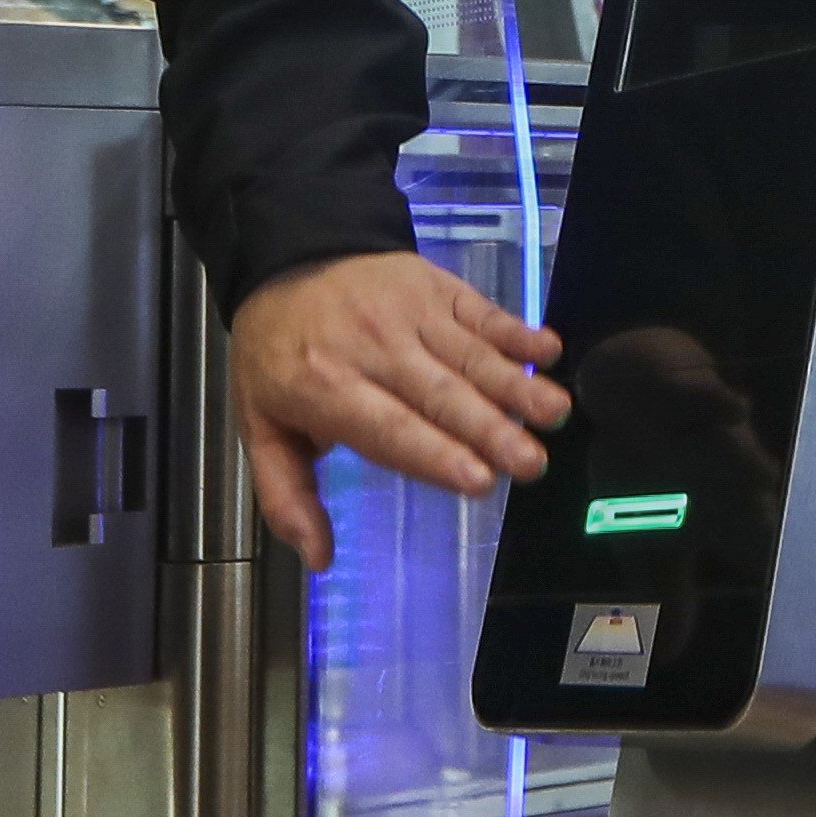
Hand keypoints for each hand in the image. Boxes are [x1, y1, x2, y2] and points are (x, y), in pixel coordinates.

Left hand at [228, 250, 563, 571]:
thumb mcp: (262, 427)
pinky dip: (515, 331)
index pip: (389, 426)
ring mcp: (409, 313)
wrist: (289, 258)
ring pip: (469, 355)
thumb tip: (319, 558)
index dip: (436, 453)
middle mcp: (373, 348)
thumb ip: (286, 496)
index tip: (479, 481)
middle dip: (490, 429)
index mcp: (325, 388)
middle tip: (531, 463)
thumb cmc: (279, 355)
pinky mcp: (437, 288)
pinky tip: (546, 350)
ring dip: (516, 384)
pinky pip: (481, 311)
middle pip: (440, 394)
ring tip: (554, 413)